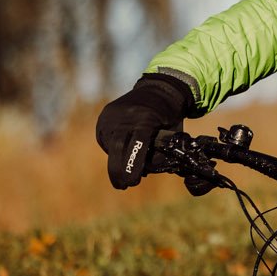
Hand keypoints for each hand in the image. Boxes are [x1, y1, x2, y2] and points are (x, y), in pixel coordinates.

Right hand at [94, 73, 191, 188]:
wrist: (158, 89)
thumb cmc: (169, 115)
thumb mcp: (172, 133)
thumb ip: (161, 152)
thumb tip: (145, 172)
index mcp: (145, 118)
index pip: (137, 145)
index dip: (134, 165)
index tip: (133, 182)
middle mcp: (125, 116)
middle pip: (117, 147)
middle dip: (118, 170)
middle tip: (123, 186)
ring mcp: (112, 116)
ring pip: (110, 145)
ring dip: (116, 161)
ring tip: (125, 173)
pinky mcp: (104, 118)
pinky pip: (106, 139)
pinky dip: (113, 150)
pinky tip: (122, 154)